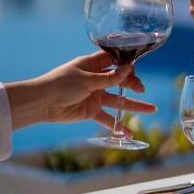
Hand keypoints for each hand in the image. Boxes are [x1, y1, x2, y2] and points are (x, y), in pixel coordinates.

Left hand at [6, 51, 156, 134]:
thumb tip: (129, 69)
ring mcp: (95, 96)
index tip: (134, 70)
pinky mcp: (91, 112)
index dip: (126, 65)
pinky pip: (108, 118)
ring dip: (134, 105)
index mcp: (93, 64)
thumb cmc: (61, 84)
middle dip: (133, 84)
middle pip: (120, 80)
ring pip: (119, 100)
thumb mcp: (88, 79)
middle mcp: (96, 79)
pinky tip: (129, 132)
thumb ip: (110, 78)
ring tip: (152, 110)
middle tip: (141, 90)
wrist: (42, 103)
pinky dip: (118, 125)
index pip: (115, 61)